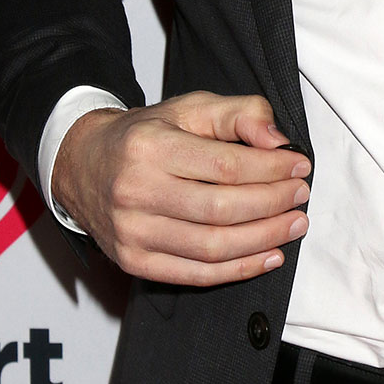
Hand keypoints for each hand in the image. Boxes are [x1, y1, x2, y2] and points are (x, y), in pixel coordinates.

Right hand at [53, 90, 310, 285]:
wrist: (83, 165)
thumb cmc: (144, 136)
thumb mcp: (190, 108)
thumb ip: (239, 113)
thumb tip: (278, 142)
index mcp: (150, 148)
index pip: (225, 166)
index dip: (271, 169)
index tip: (300, 167)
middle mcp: (136, 192)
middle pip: (222, 209)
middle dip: (273, 204)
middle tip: (301, 197)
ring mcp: (132, 232)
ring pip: (212, 246)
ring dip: (264, 239)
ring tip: (294, 225)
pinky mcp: (133, 262)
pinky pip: (196, 274)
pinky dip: (238, 269)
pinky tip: (268, 255)